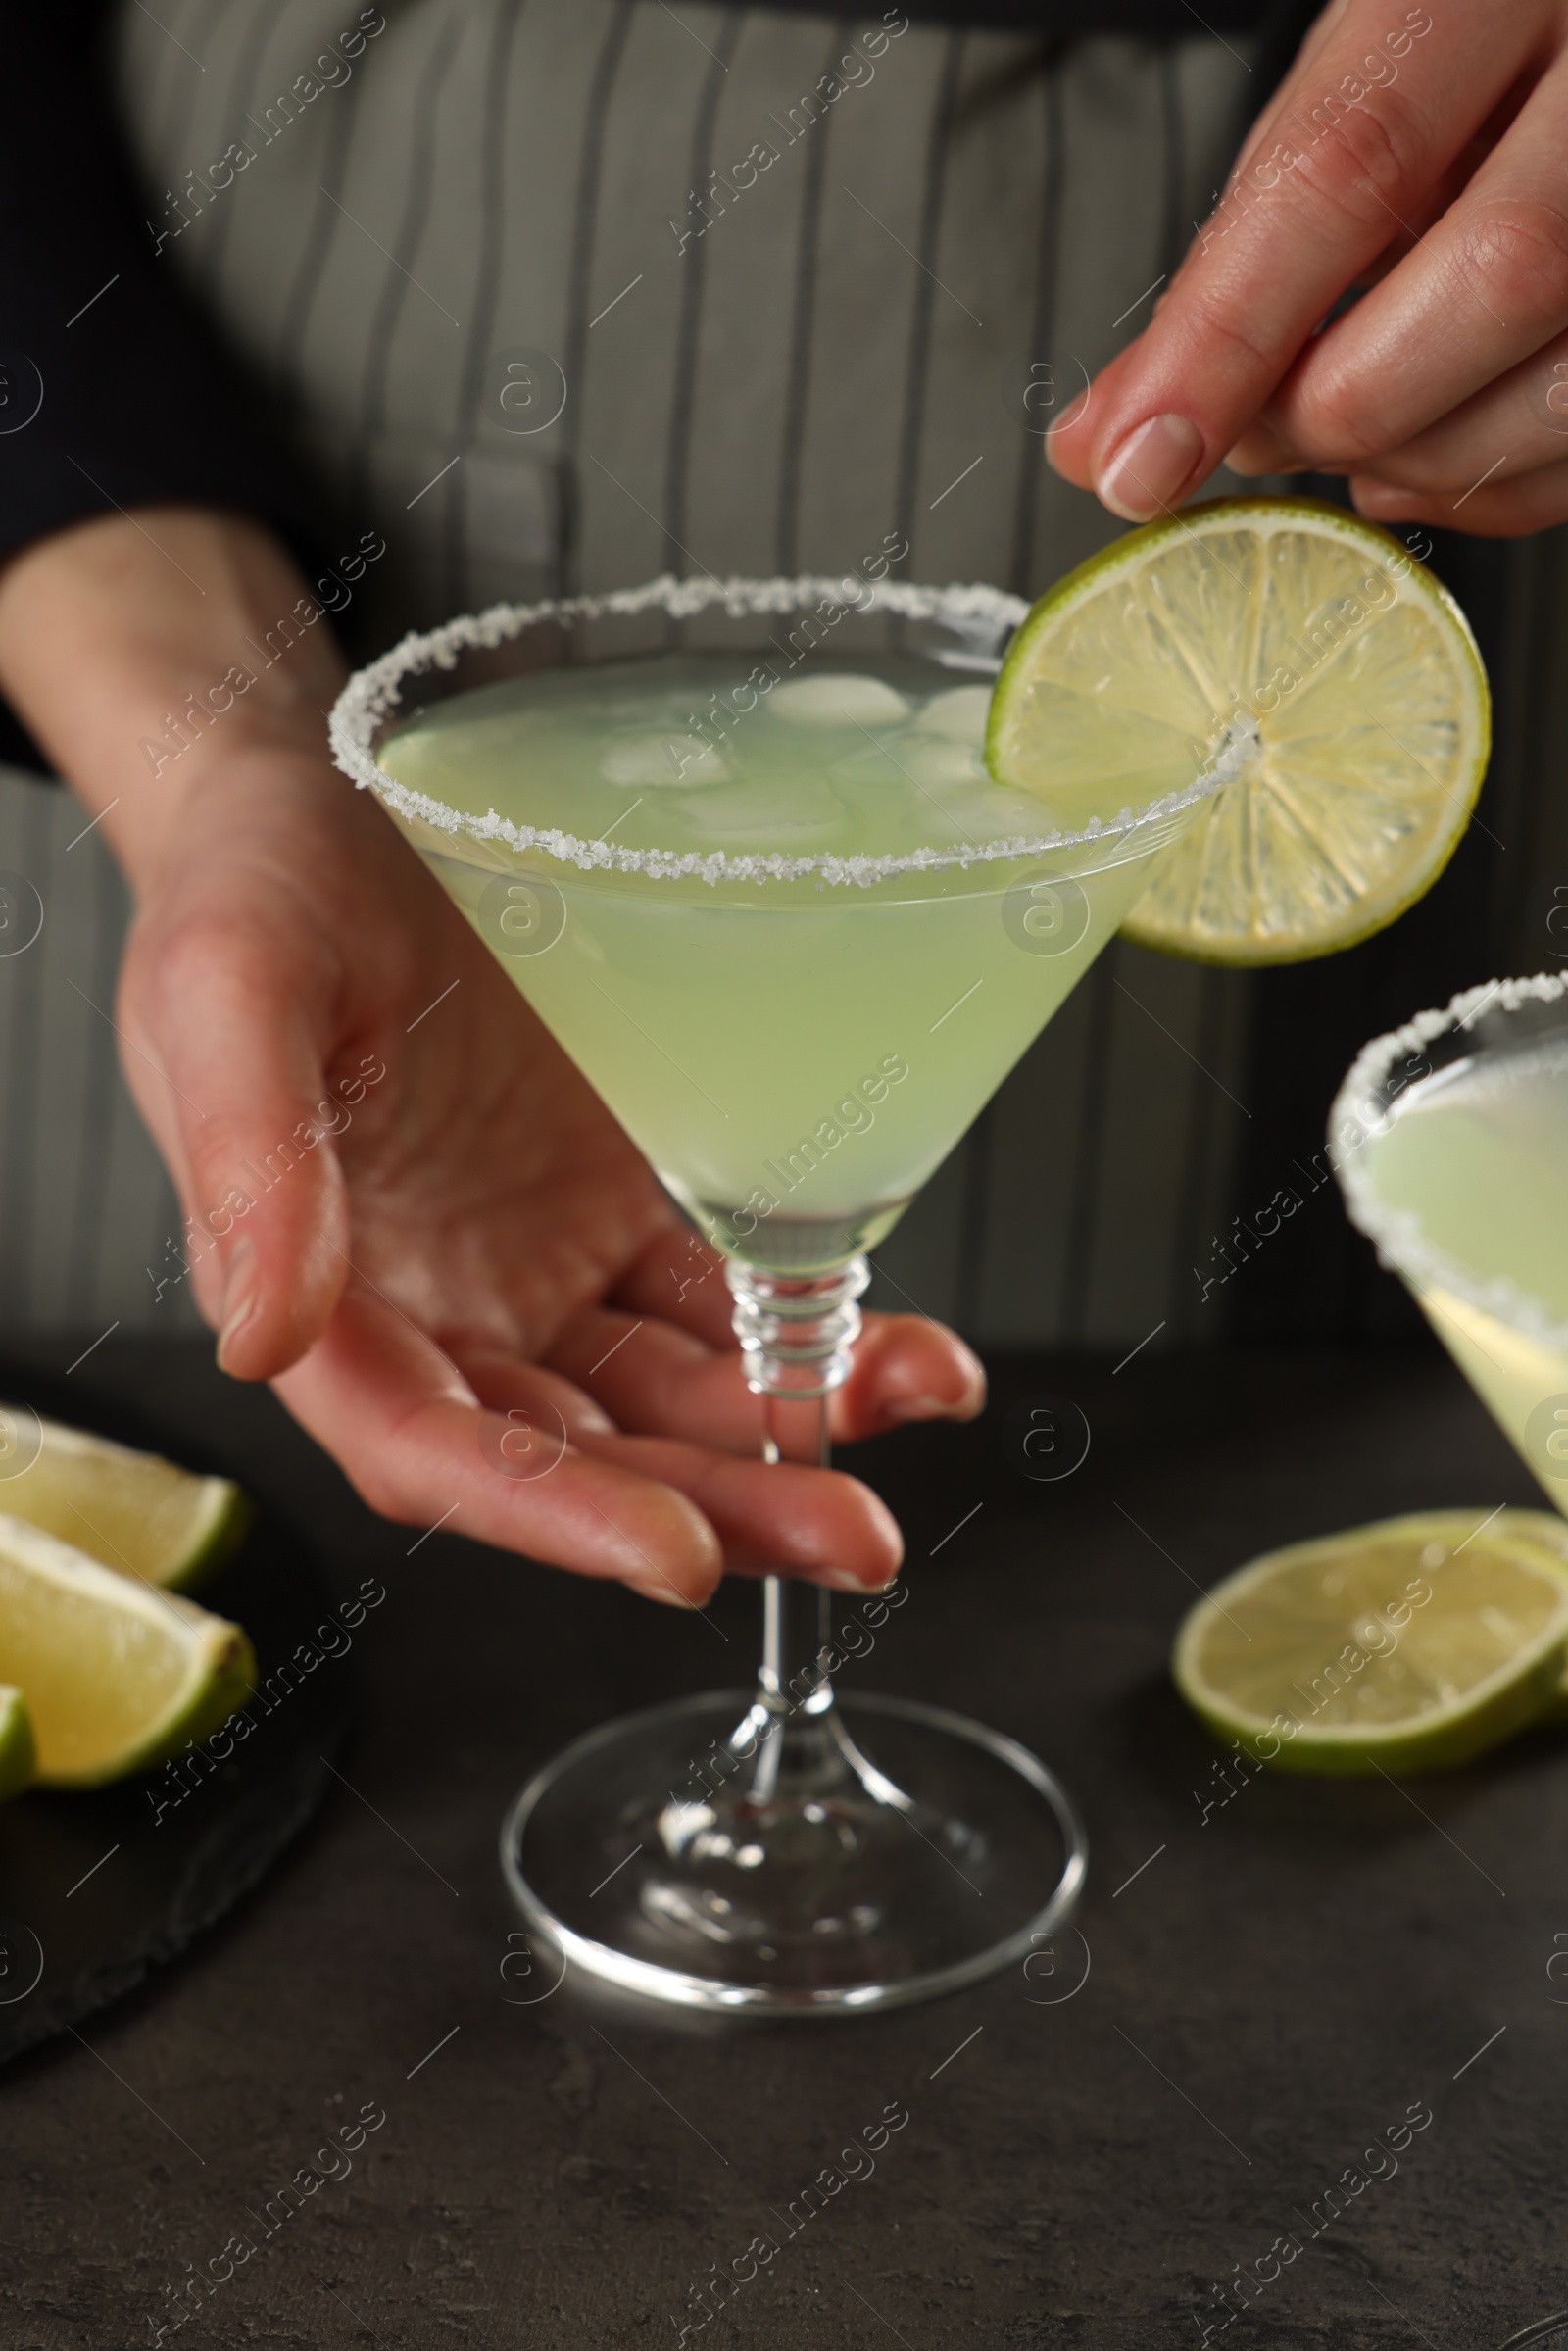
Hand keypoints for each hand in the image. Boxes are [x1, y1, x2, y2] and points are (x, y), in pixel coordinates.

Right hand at [0, 511, 984, 1606]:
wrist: (336, 790)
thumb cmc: (255, 885)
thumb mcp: (229, 993)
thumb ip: (247, 1166)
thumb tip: (263, 1341)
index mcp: (330, 1301)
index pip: (437, 1448)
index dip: (551, 1513)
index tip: (673, 1556)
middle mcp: (445, 1312)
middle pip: (585, 1449)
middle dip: (722, 1503)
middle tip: (854, 1535)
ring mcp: (544, 1265)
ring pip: (673, 1390)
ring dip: (791, 1426)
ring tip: (917, 1401)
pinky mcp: (625, 1202)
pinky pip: (725, 1293)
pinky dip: (813, 1330)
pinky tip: (899, 1346)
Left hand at [1048, 0, 1567, 535]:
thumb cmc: (1484, 43)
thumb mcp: (1356, 87)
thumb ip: (1242, 251)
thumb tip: (1110, 433)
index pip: (1351, 161)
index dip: (1232, 333)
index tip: (1138, 459)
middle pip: (1492, 280)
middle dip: (1337, 404)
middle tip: (1260, 434)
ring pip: (1566, 384)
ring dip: (1423, 457)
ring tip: (1348, 437)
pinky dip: (1497, 484)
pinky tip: (1440, 447)